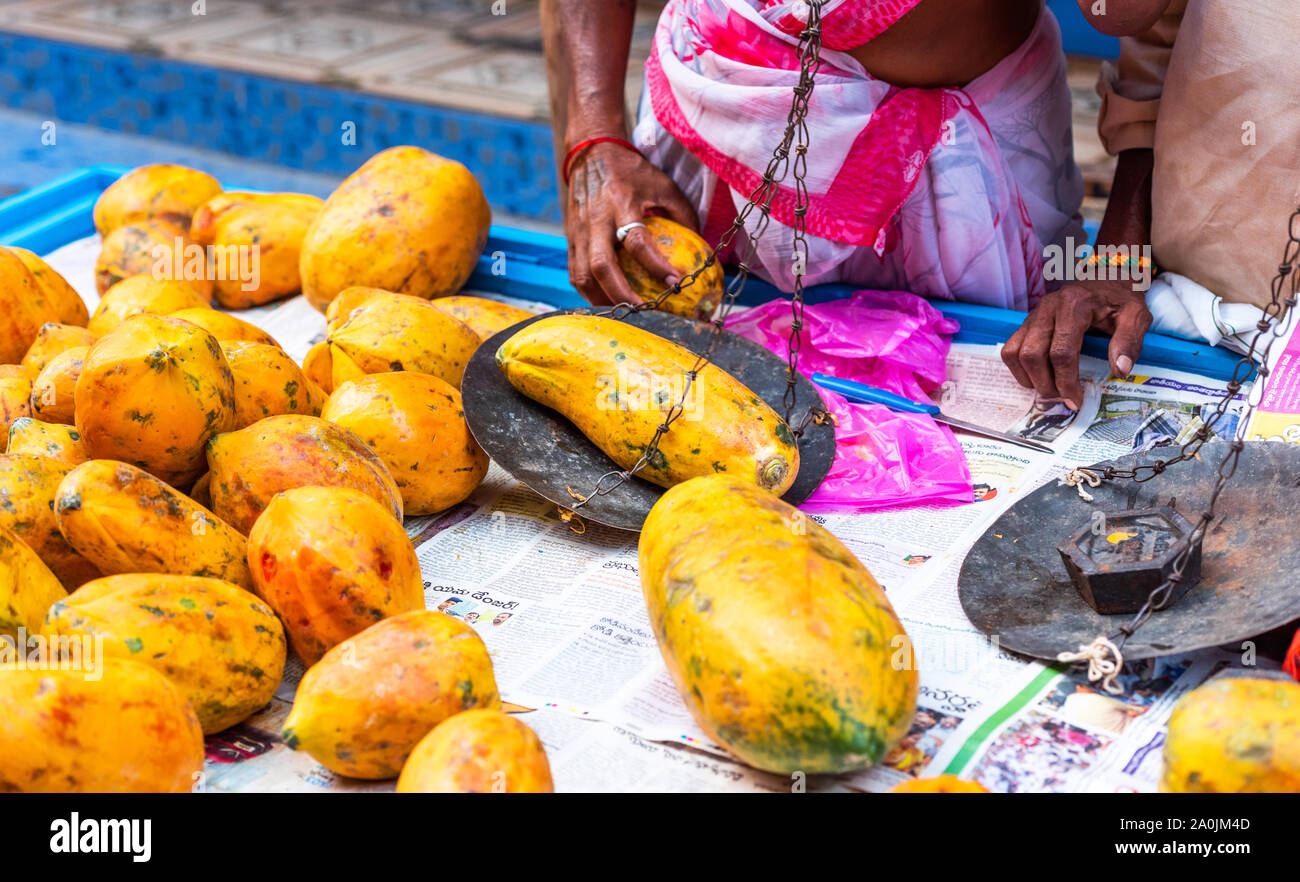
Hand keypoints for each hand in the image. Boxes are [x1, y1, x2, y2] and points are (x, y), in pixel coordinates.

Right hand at [565, 141, 697, 305]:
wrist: (591, 154)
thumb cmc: (633, 172)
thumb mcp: (663, 184)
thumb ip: (682, 213)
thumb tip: (701, 247)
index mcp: (621, 204)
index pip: (637, 241)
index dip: (655, 265)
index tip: (674, 283)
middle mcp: (596, 220)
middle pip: (602, 266)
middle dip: (621, 294)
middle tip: (641, 312)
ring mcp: (579, 231)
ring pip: (582, 275)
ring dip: (601, 299)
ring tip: (622, 315)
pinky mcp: (570, 239)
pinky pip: (575, 272)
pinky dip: (589, 292)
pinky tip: (606, 303)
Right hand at [1001, 279, 1152, 408]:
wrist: (1105, 276)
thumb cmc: (1120, 299)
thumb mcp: (1136, 316)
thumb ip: (1129, 341)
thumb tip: (1120, 371)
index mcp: (1074, 306)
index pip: (1061, 352)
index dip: (1066, 381)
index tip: (1076, 399)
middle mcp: (1047, 308)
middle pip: (1033, 355)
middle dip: (1046, 384)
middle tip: (1062, 398)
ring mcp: (1033, 315)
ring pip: (1015, 353)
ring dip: (1029, 378)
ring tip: (1049, 389)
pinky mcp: (1026, 322)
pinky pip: (1009, 348)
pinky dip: (1018, 368)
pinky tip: (1036, 377)